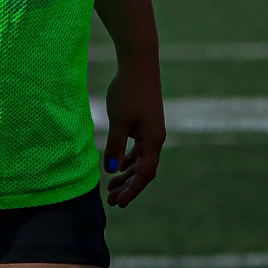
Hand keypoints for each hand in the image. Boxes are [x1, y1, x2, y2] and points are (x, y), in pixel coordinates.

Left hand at [102, 62, 164, 207]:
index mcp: (152, 141)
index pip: (145, 174)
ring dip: (127, 174)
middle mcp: (156, 138)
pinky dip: (129, 159)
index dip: (132, 190)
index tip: (119, 203)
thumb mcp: (118, 122)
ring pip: (141, 160)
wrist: (139, 64)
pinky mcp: (147, 122)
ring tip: (110, 187)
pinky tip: (118, 166)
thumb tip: (111, 170)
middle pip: (144, 170)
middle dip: (128, 187)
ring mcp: (152, 130)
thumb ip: (115, 147)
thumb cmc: (128, 92)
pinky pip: (139, 148)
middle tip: (111, 200)